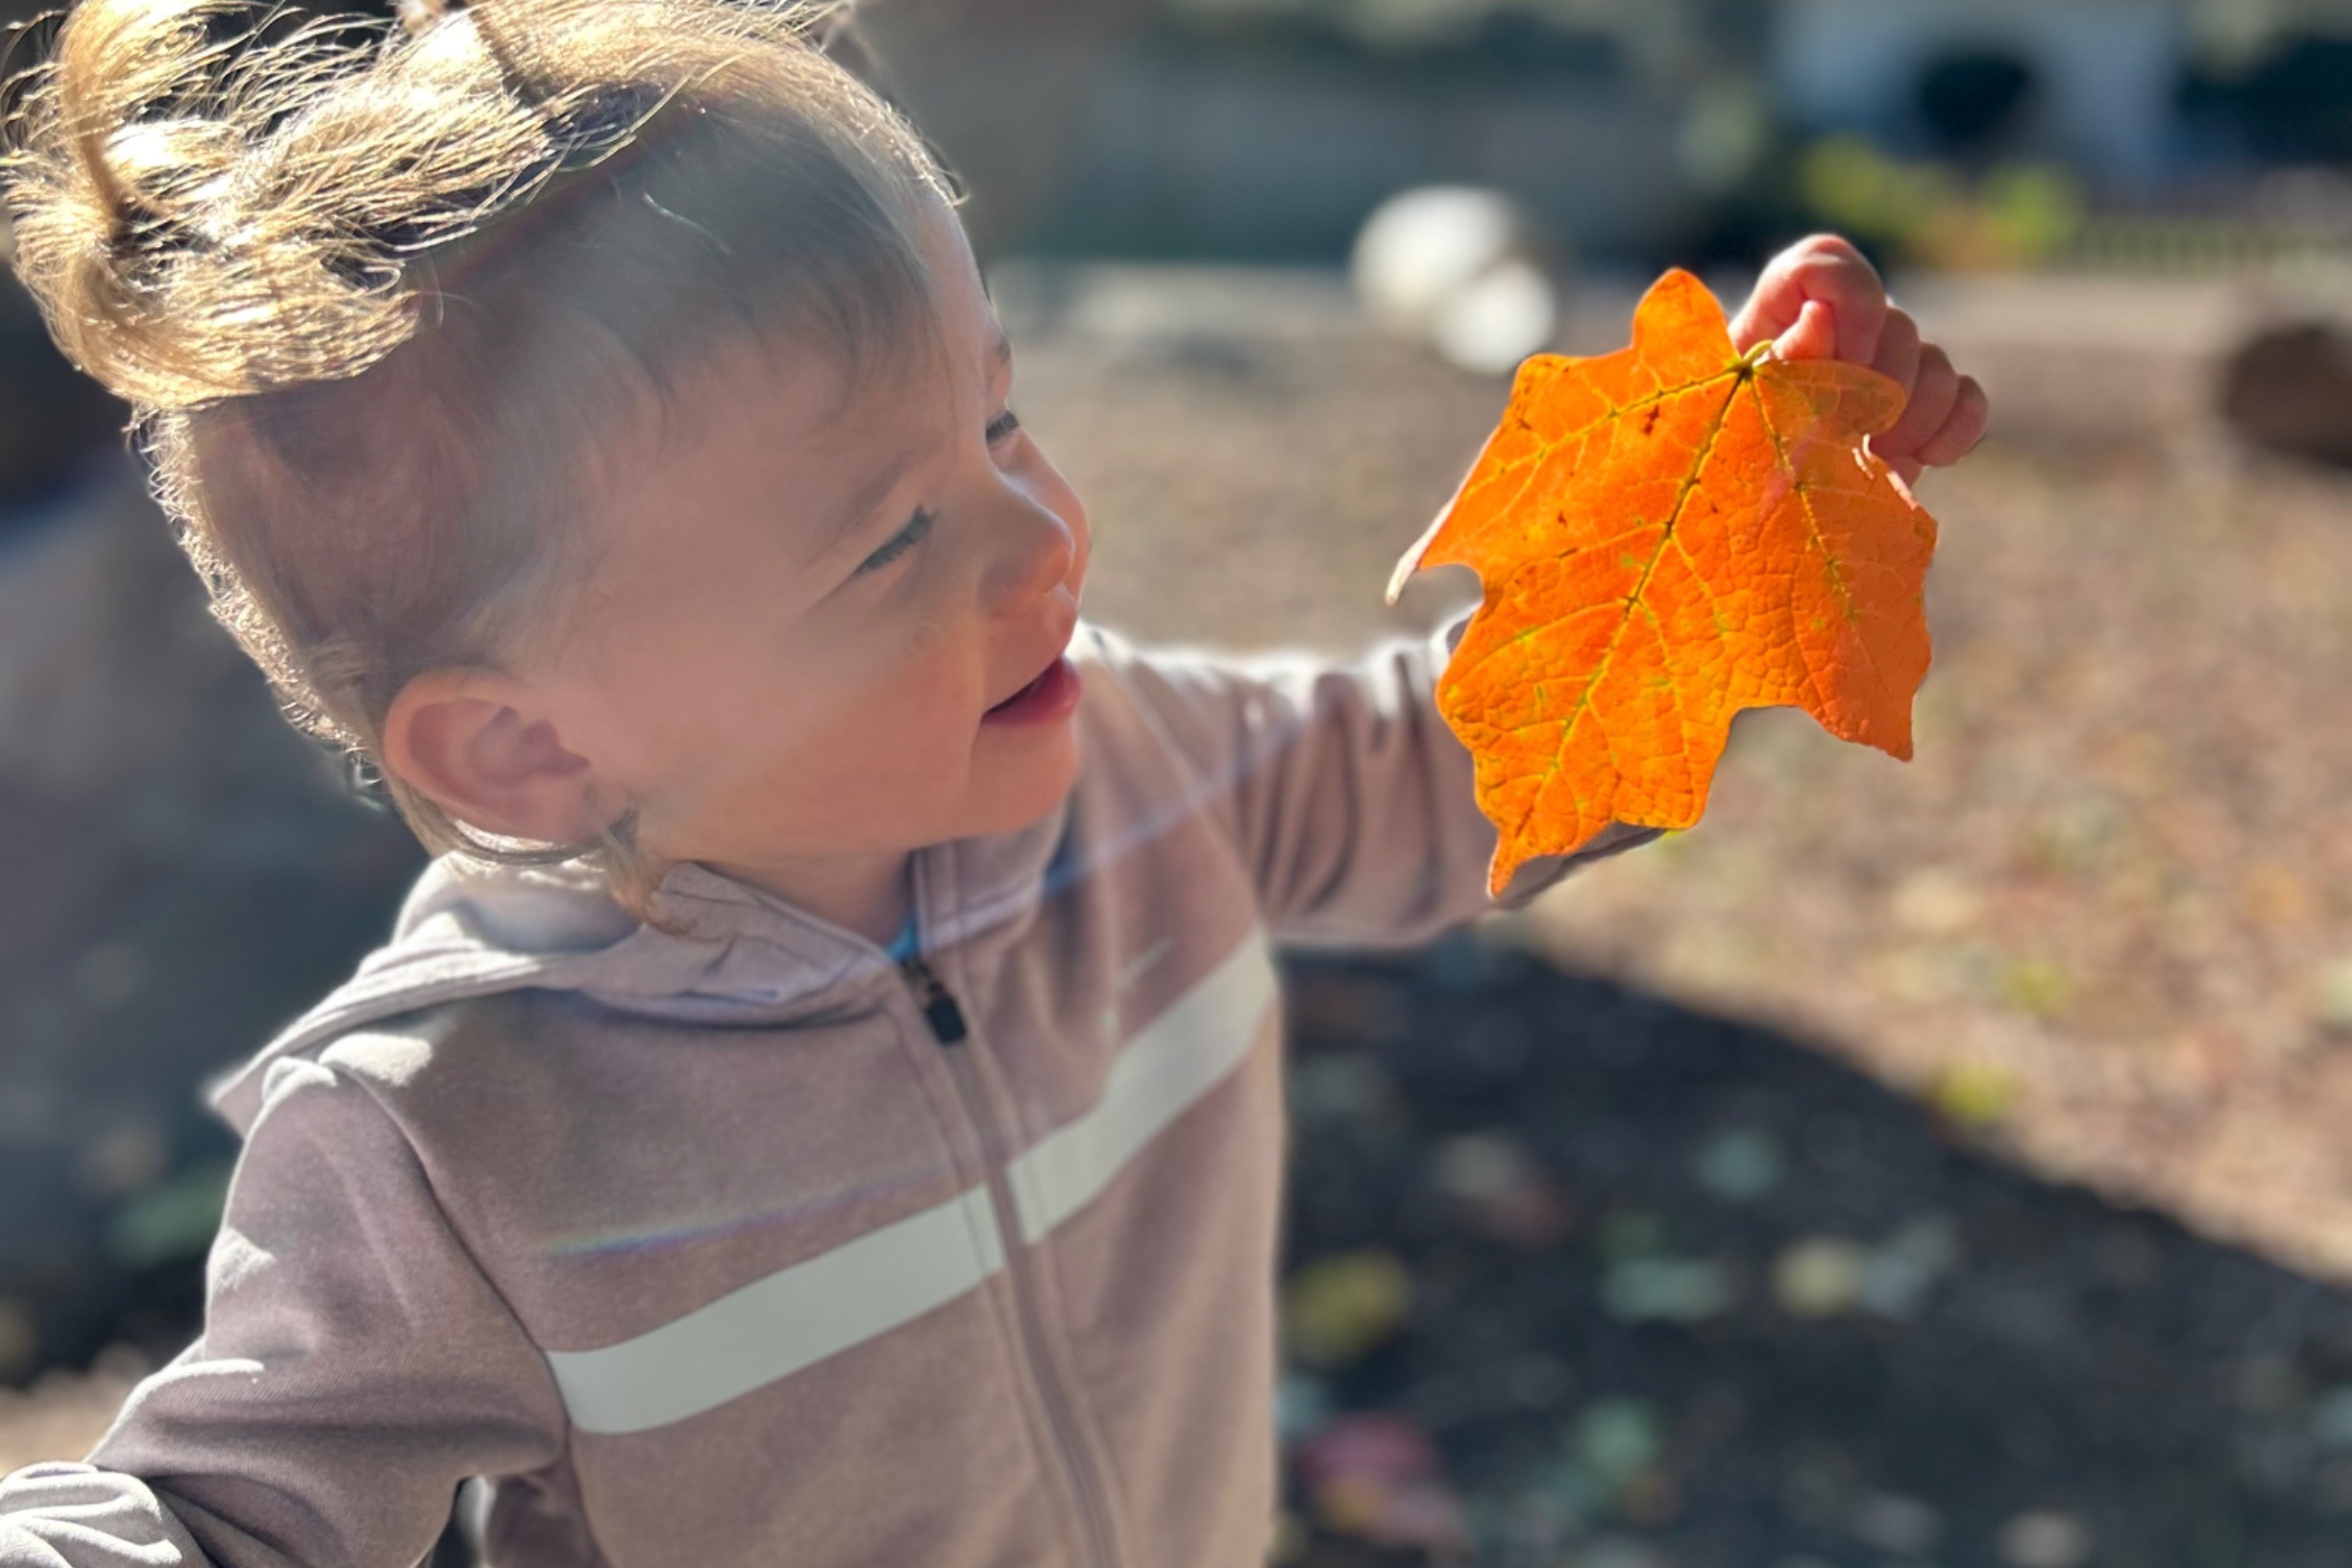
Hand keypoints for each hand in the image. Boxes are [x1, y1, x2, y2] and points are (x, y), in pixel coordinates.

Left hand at [1728, 234, 1988, 489]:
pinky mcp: (1921, 411)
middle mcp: (1840, 331)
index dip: (1851, 300)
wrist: (1747, 519)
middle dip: (1882, 385)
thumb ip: (1782, 365)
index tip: (1846, 363)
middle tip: (1852, 440)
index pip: (1825, 261)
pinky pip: (1967, 398)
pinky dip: (1956, 428)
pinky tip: (1928, 459)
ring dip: (1913, 417)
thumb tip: (1821, 313)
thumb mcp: (1740, 417)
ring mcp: (1885, 368)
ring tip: (1873, 462)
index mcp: (1778, 317)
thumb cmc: (1725, 462)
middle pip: (1894, 320)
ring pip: (1936, 361)